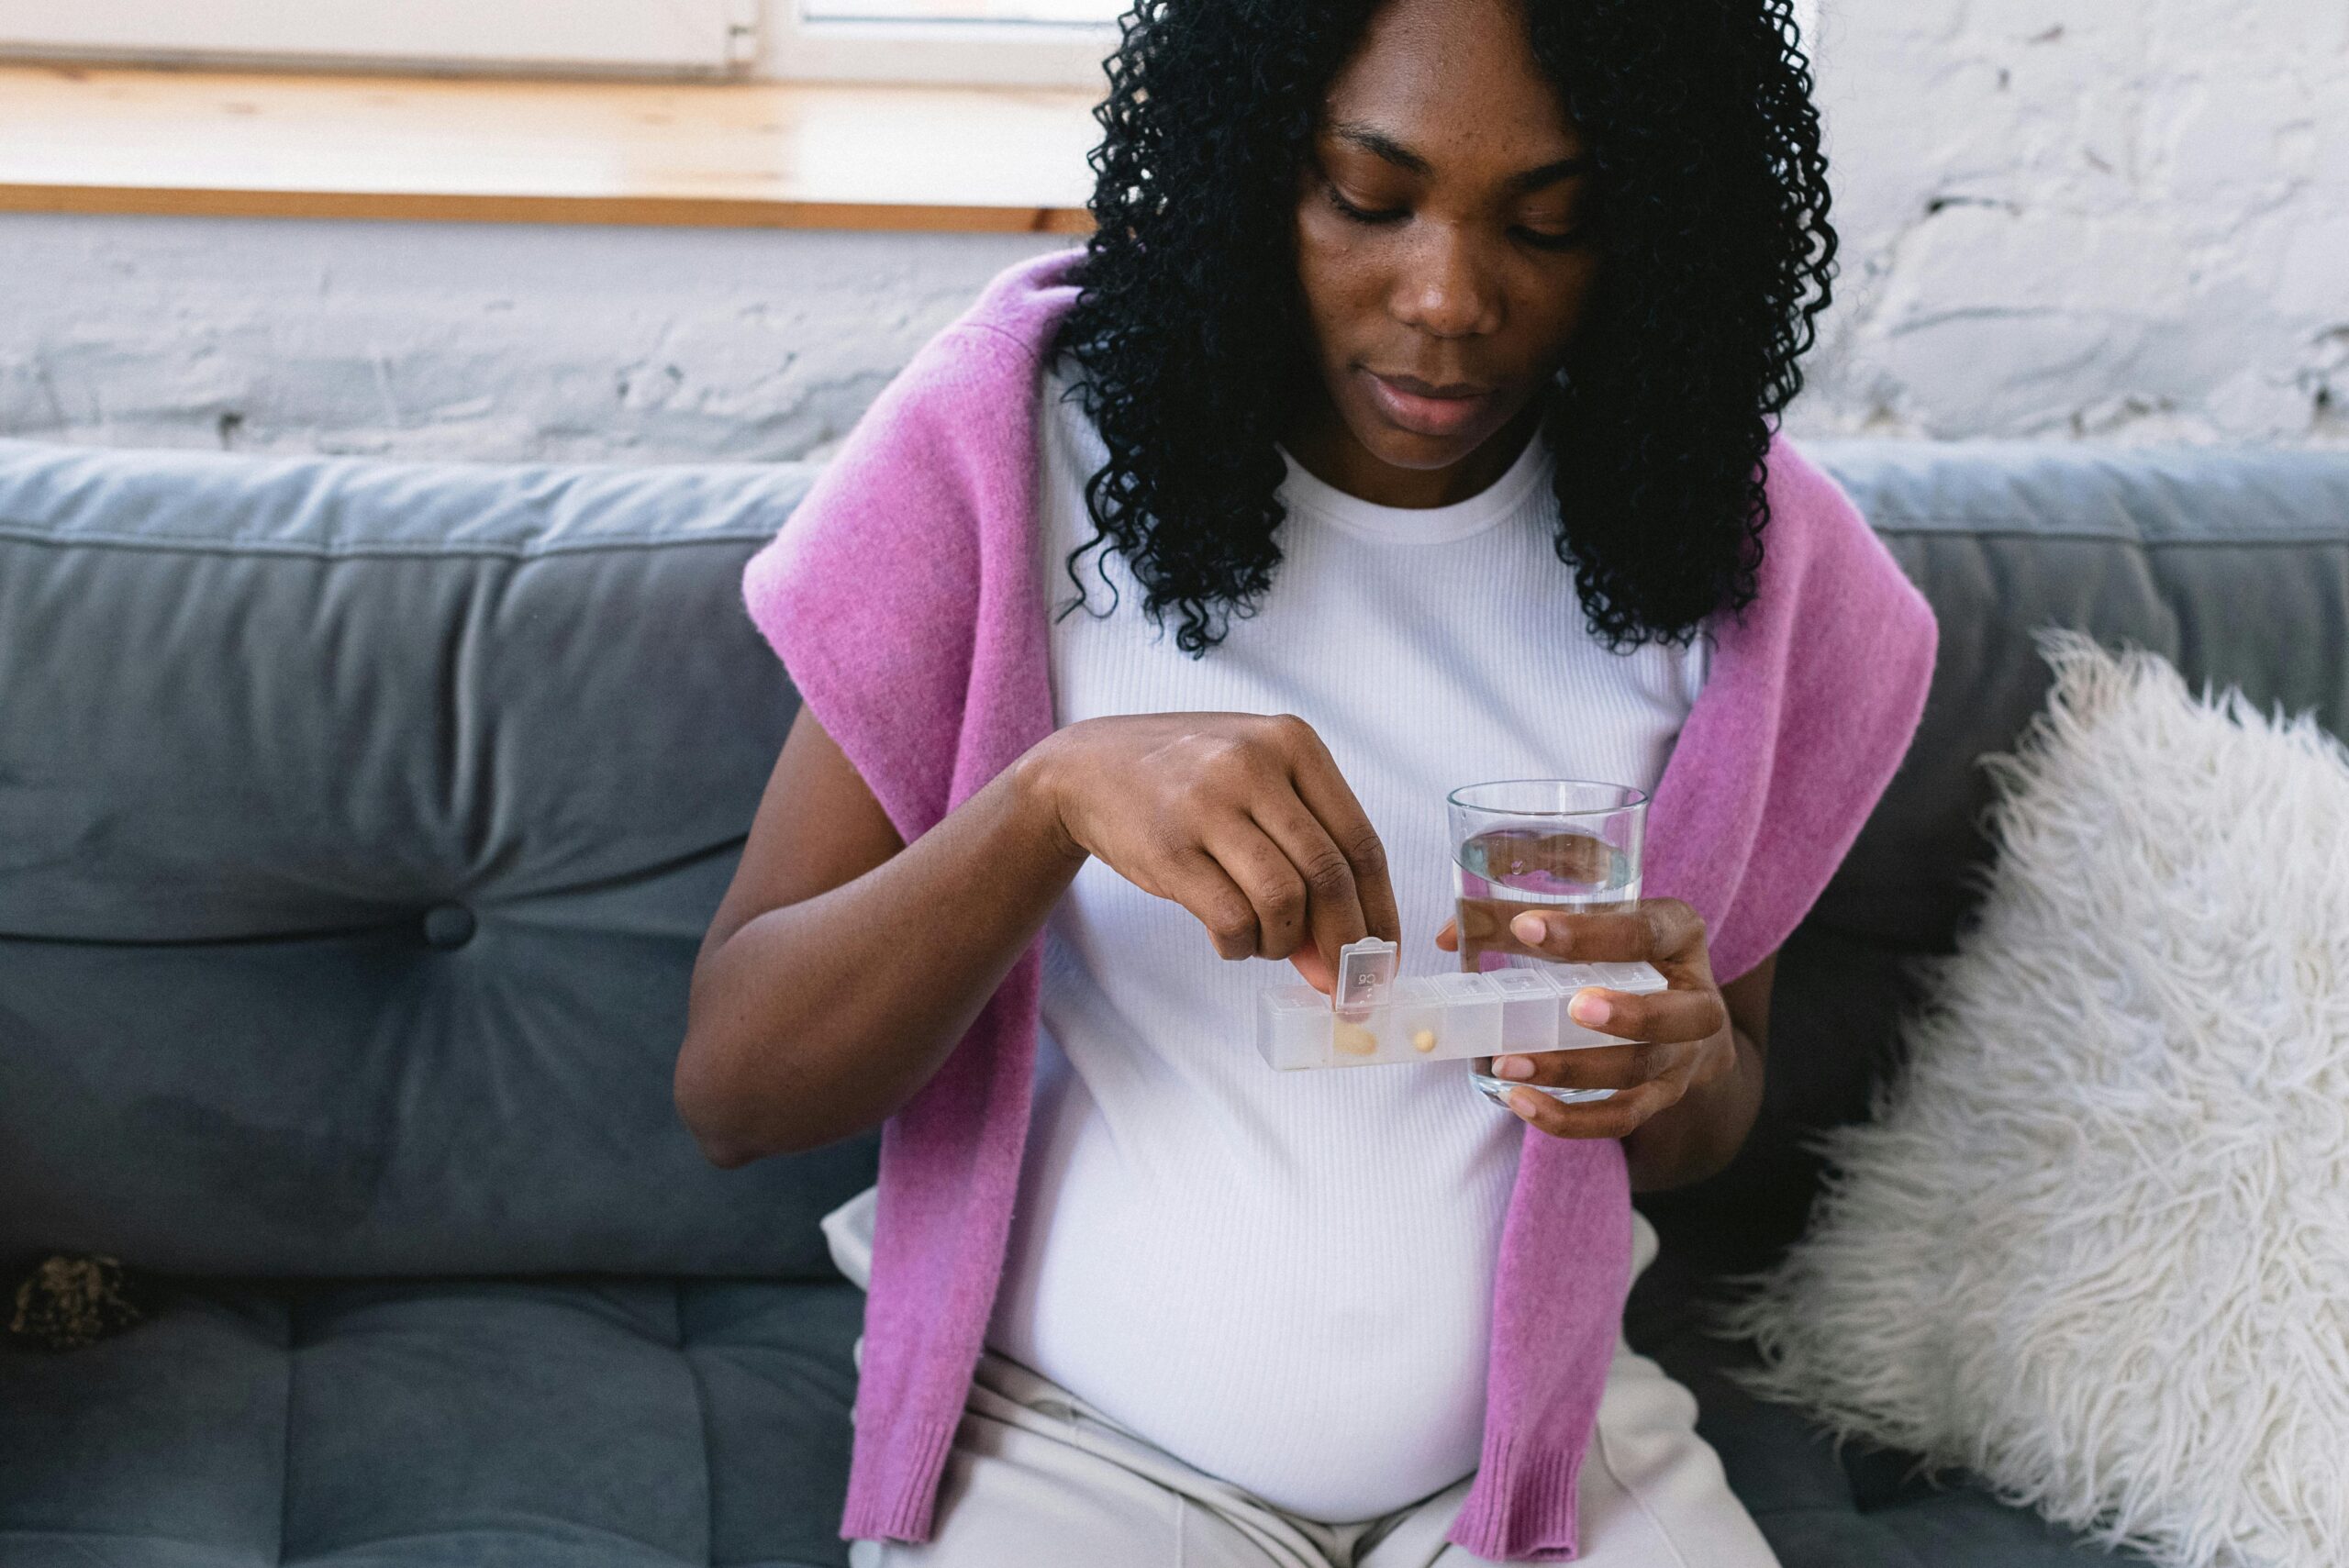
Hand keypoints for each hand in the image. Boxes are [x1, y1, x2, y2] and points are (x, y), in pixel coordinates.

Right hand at [1027, 713, 1399, 992]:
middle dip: (1344, 946)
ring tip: (1266, 943)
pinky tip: (1231, 940)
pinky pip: (1230, 919)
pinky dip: (1240, 945)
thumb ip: (1304, 859)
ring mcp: (1209, 804)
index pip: (1361, 843)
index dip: (1380, 912)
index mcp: (1294, 743)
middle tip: (1343, 986)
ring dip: (1284, 944)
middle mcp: (1254, 765)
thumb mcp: (1258, 788)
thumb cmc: (1190, 782)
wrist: (1090, 767)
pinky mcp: (1169, 847)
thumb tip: (1338, 961)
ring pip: (1283, 901)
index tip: (1383, 958)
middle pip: (1329, 876)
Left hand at [1434, 898, 1735, 1139]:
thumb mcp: (1596, 916)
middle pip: (1675, 1014)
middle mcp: (1696, 998)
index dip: (1590, 932)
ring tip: (1507, 1063)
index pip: (1645, 931)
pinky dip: (1570, 1119)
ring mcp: (1684, 1054)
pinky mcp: (1662, 1096)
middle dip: (1629, 1014)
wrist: (1683, 1012)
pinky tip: (1521, 1103)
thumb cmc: (1625, 950)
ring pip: (1641, 1071)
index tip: (1527, 929)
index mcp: (1680, 934)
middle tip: (1574, 1007)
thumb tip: (1450, 933)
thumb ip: (1526, 914)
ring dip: (1573, 1069)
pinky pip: (1621, 1117)